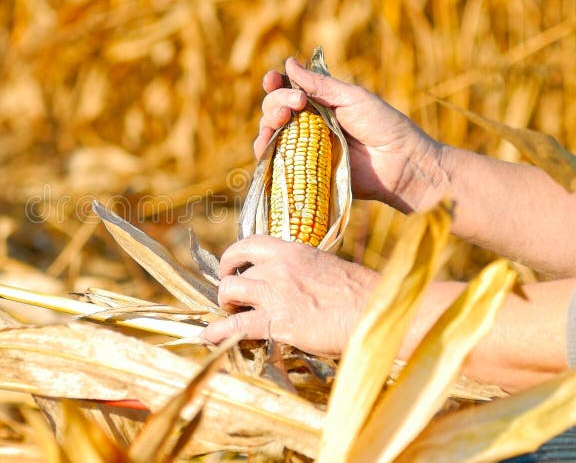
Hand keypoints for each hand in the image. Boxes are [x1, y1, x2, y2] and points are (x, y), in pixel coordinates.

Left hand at [201, 235, 377, 356]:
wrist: (374, 310)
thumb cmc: (358, 293)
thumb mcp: (324, 267)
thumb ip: (299, 270)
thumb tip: (287, 282)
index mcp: (291, 250)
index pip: (247, 245)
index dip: (232, 258)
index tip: (231, 270)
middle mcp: (278, 268)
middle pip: (234, 273)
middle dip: (229, 288)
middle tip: (235, 302)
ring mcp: (276, 294)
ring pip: (228, 293)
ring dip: (225, 306)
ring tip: (231, 316)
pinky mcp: (277, 323)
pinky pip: (234, 325)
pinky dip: (215, 332)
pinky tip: (208, 338)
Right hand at [255, 57, 445, 211]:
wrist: (402, 165)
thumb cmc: (384, 126)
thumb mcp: (352, 98)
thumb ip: (320, 85)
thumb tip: (288, 63)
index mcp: (320, 104)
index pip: (288, 91)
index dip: (275, 84)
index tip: (272, 80)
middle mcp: (308, 125)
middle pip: (274, 110)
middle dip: (275, 102)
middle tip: (296, 104)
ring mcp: (304, 150)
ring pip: (270, 135)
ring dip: (267, 125)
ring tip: (280, 122)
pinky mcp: (304, 173)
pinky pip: (276, 164)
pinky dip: (265, 154)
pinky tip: (267, 146)